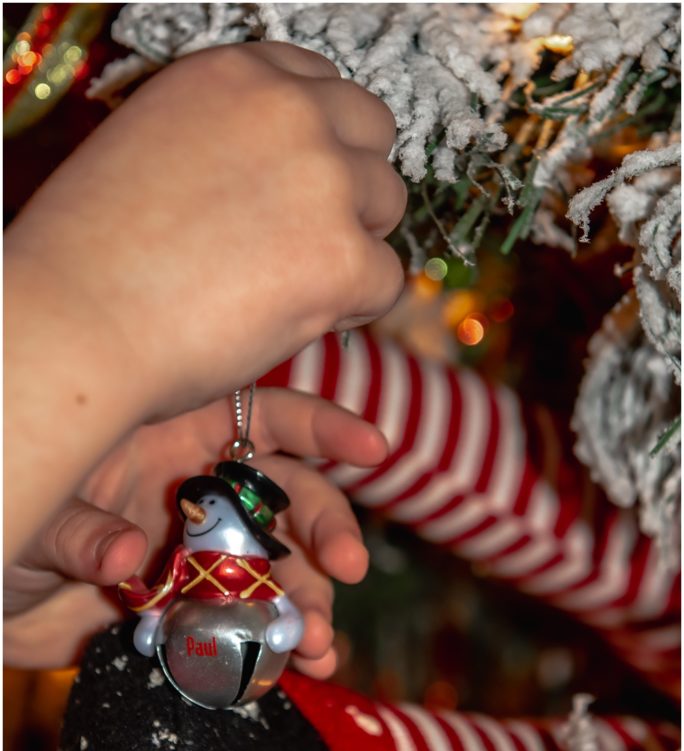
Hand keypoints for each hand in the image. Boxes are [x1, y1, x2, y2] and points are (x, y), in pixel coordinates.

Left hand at [3, 389, 387, 674]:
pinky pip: (249, 626)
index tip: (373, 447)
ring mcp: (204, 555)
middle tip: (347, 569)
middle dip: (327, 531)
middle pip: (288, 499)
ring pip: (279, 571)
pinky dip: (276, 648)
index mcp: (172, 439)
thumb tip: (126, 559)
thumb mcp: (34, 516)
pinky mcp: (197, 611)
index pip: (260, 418)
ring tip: (316, 644)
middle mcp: (202, 494)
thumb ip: (80, 530)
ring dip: (307, 604)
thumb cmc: (8, 528)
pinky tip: (299, 669)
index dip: (321, 426)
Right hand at [7, 41, 405, 416]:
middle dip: (351, 186)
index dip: (321, 142)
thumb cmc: (96, 256)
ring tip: (290, 286)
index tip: (301, 187)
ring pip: (387, 206)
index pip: (320, 85)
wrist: (77, 323)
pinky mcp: (342, 256)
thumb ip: (226, 143)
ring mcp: (323, 180)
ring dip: (354, 245)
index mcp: (235, 74)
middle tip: (307, 240)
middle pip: (373, 135)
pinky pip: (387, 281)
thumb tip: (276, 175)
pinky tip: (294, 320)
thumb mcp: (154, 150)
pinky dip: (352, 308)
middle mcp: (288, 111)